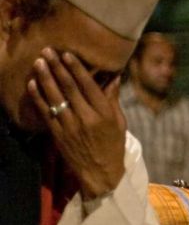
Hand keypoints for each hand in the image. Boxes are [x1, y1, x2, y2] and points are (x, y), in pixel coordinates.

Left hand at [28, 48, 125, 199]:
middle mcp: (86, 118)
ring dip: (45, 78)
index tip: (67, 54)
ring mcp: (70, 126)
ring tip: (38, 62)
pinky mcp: (57, 134)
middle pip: (69, 88)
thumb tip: (114, 76)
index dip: (76, 69)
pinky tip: (32, 84)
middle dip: (57, 68)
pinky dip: (38, 97)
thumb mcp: (119, 122)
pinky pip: (45, 112)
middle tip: (48, 51)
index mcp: (104, 114)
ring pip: (55, 97)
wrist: (100, 172)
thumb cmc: (113, 145)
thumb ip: (112, 99)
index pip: (88, 86)